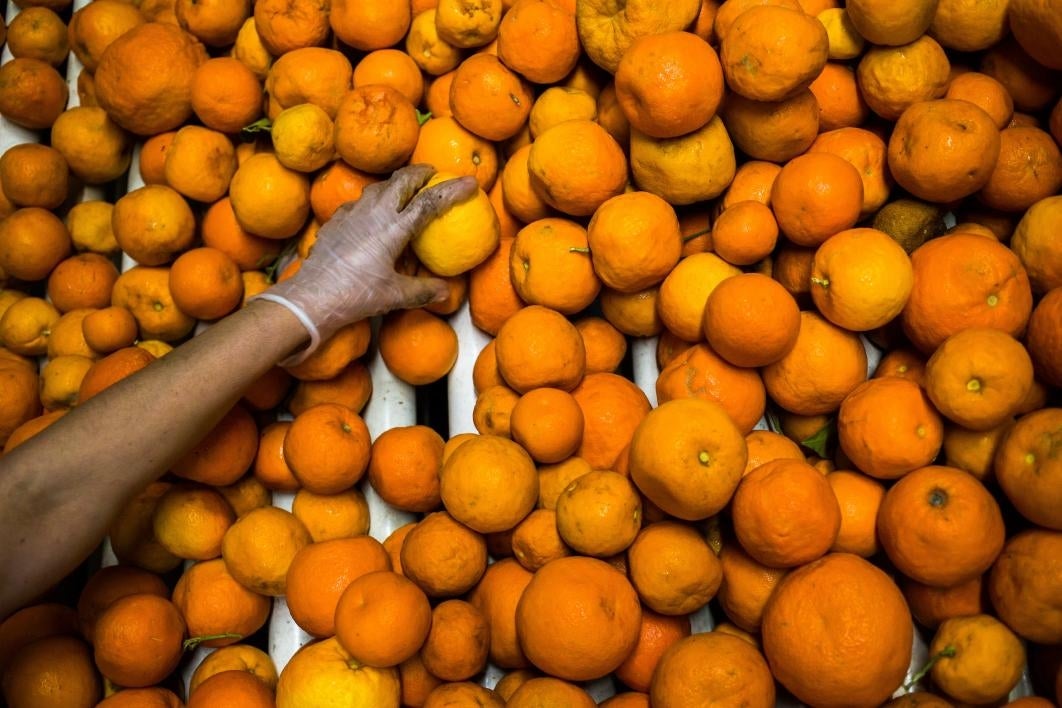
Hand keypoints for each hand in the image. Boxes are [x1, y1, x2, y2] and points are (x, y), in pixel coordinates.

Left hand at [255, 164, 478, 360]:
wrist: (312, 297)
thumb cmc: (356, 295)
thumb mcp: (395, 296)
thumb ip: (423, 291)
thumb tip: (446, 292)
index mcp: (393, 228)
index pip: (429, 201)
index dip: (452, 190)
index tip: (470, 182)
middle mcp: (373, 212)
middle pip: (402, 180)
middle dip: (420, 173)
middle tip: (433, 174)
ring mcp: (351, 213)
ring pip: (378, 187)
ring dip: (396, 184)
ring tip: (405, 190)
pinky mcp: (335, 221)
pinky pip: (359, 202)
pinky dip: (373, 201)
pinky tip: (371, 213)